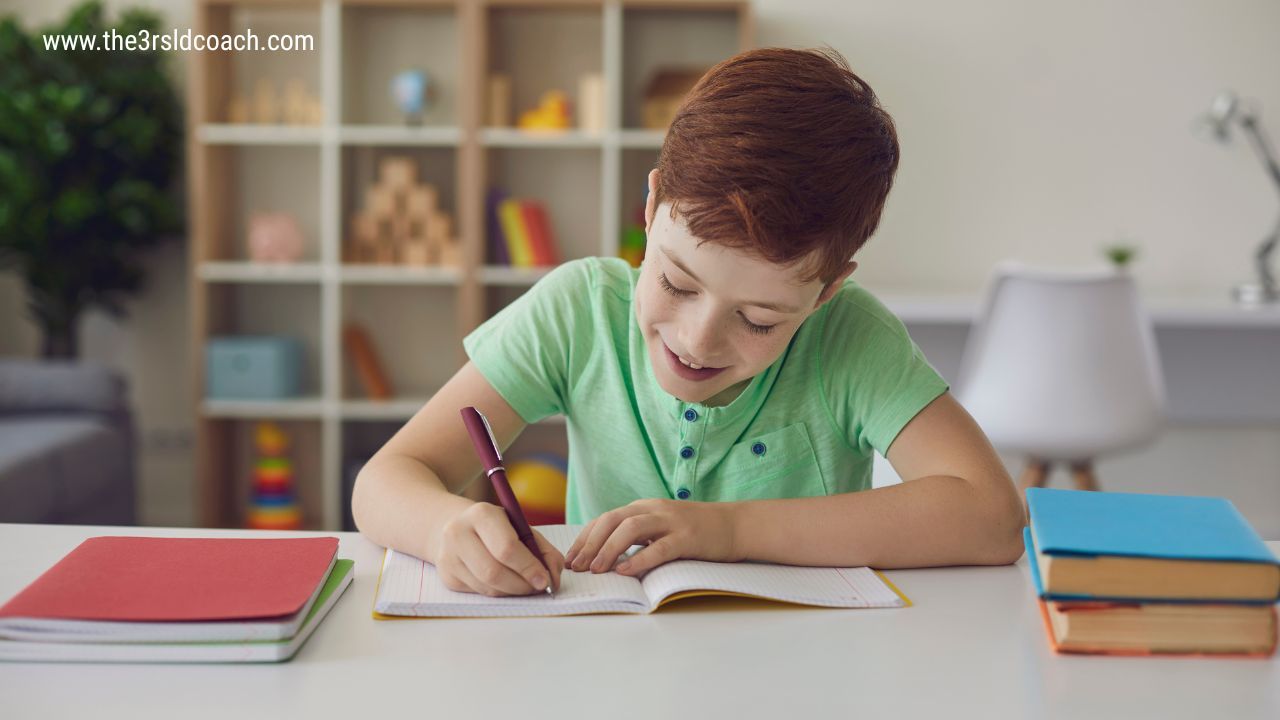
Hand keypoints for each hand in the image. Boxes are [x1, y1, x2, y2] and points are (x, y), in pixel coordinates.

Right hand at [433, 502, 563, 596]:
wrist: (454, 525)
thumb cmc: (496, 527)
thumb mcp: (520, 526)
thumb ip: (543, 549)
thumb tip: (554, 576)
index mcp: (481, 514)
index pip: (506, 547)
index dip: (528, 567)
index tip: (544, 579)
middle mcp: (458, 533)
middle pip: (493, 572)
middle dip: (521, 585)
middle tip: (537, 588)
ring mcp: (448, 556)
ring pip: (486, 587)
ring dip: (512, 592)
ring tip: (525, 586)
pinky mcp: (446, 575)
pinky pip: (478, 592)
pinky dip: (498, 592)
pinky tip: (505, 583)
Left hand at [564, 499, 739, 577]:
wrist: (735, 525)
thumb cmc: (695, 532)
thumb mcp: (660, 528)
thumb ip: (637, 537)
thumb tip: (605, 558)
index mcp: (643, 507)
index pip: (605, 519)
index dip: (585, 538)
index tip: (570, 558)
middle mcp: (653, 509)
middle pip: (612, 520)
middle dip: (590, 544)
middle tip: (576, 566)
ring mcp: (671, 521)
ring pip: (631, 528)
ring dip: (609, 549)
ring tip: (596, 569)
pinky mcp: (687, 537)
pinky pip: (659, 547)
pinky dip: (640, 559)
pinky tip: (626, 571)